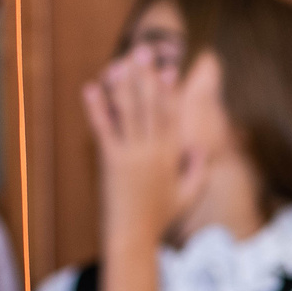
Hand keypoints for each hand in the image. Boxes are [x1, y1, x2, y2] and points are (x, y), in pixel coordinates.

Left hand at [83, 47, 193, 250]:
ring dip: (123, 84)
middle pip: (152, 106)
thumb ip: (197, 171)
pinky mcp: (112, 161)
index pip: (173, 116)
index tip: (169, 69)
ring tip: (119, 62)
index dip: (170, 91)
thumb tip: (200, 147)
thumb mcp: (187, 197)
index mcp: (172, 157)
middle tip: (143, 52)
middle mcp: (154, 152)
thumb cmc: (160, 220)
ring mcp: (133, 155)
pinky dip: (96, 107)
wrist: (134, 238)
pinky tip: (91, 88)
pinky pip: (104, 128)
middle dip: (147, 77)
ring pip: (129, 112)